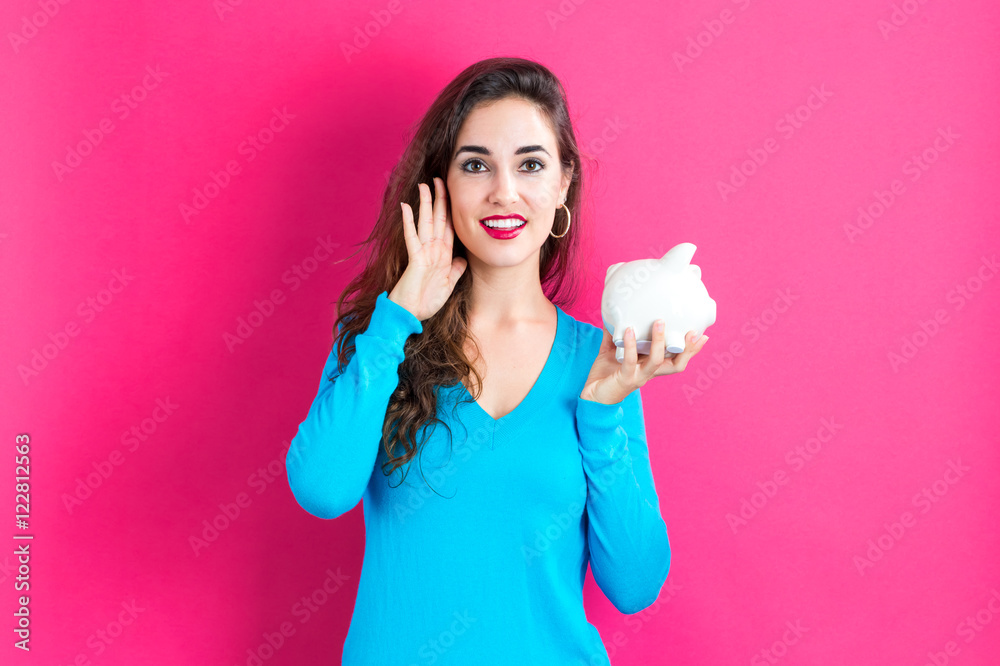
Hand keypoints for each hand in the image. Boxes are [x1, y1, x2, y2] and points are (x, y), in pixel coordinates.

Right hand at [389, 177, 467, 320]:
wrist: (410, 315)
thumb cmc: (426, 302)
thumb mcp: (448, 285)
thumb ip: (456, 271)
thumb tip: (464, 260)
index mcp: (443, 255)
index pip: (449, 227)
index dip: (451, 211)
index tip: (453, 195)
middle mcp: (433, 250)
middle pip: (438, 219)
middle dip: (440, 200)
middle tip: (439, 180)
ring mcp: (423, 253)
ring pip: (425, 223)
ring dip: (425, 204)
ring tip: (424, 186)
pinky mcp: (414, 259)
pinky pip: (412, 237)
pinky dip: (409, 222)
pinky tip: (406, 207)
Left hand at [580, 320, 708, 404]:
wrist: (592, 396)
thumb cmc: (605, 375)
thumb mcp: (612, 351)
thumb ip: (616, 335)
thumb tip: (615, 314)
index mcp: (651, 367)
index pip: (677, 360)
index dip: (691, 350)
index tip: (703, 335)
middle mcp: (649, 373)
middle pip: (676, 364)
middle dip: (687, 349)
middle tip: (693, 331)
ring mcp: (639, 377)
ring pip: (656, 360)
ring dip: (659, 341)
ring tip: (659, 322)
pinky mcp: (625, 378)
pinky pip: (630, 360)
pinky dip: (630, 344)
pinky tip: (629, 330)